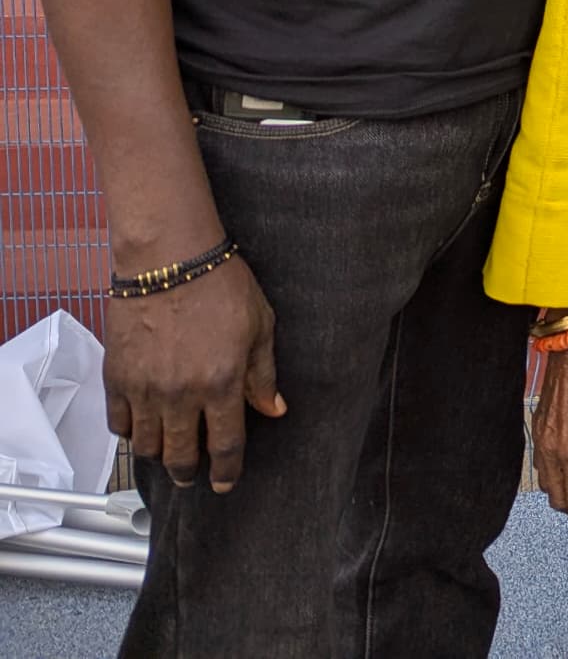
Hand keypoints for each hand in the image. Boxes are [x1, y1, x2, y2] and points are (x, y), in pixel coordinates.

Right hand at [106, 255, 282, 494]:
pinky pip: (119, 424)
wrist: (169, 260)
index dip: (228, 471)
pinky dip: (130, 432)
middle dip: (189, 472)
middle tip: (193, 476)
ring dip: (160, 456)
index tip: (226, 483)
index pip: (226, 445)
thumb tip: (274, 409)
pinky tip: (142, 427)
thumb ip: (263, 375)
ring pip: (147, 446)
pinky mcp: (116, 378)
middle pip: (181, 455)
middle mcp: (181, 394)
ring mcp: (144, 389)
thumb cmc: (220, 285)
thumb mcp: (260, 327)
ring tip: (169, 453)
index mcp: (222, 384)